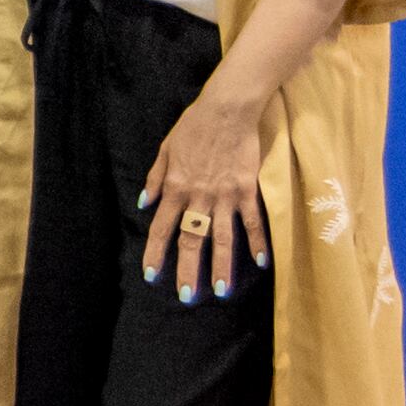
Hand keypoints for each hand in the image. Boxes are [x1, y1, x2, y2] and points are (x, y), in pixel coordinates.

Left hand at [139, 88, 268, 301]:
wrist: (227, 108)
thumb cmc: (194, 126)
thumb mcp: (165, 149)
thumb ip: (156, 179)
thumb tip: (144, 203)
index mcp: (175, 188)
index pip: (161, 228)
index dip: (155, 253)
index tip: (151, 275)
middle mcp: (198, 196)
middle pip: (191, 239)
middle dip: (188, 270)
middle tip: (187, 296)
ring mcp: (224, 195)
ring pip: (222, 237)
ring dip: (221, 265)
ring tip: (221, 290)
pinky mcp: (247, 188)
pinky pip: (253, 220)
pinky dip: (258, 241)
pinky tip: (262, 261)